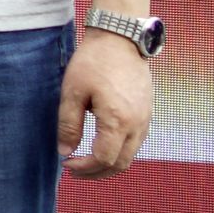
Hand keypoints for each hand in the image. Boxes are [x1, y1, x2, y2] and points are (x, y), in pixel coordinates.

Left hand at [57, 35, 152, 175]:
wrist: (120, 40)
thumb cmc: (93, 63)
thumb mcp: (72, 93)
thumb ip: (69, 125)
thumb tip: (65, 152)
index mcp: (118, 121)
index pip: (104, 160)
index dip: (84, 168)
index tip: (67, 163)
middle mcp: (138, 124)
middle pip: (121, 164)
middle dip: (97, 172)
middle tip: (75, 169)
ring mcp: (146, 119)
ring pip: (131, 155)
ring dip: (109, 164)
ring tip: (87, 161)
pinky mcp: (148, 112)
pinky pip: (136, 142)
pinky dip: (120, 151)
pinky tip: (102, 145)